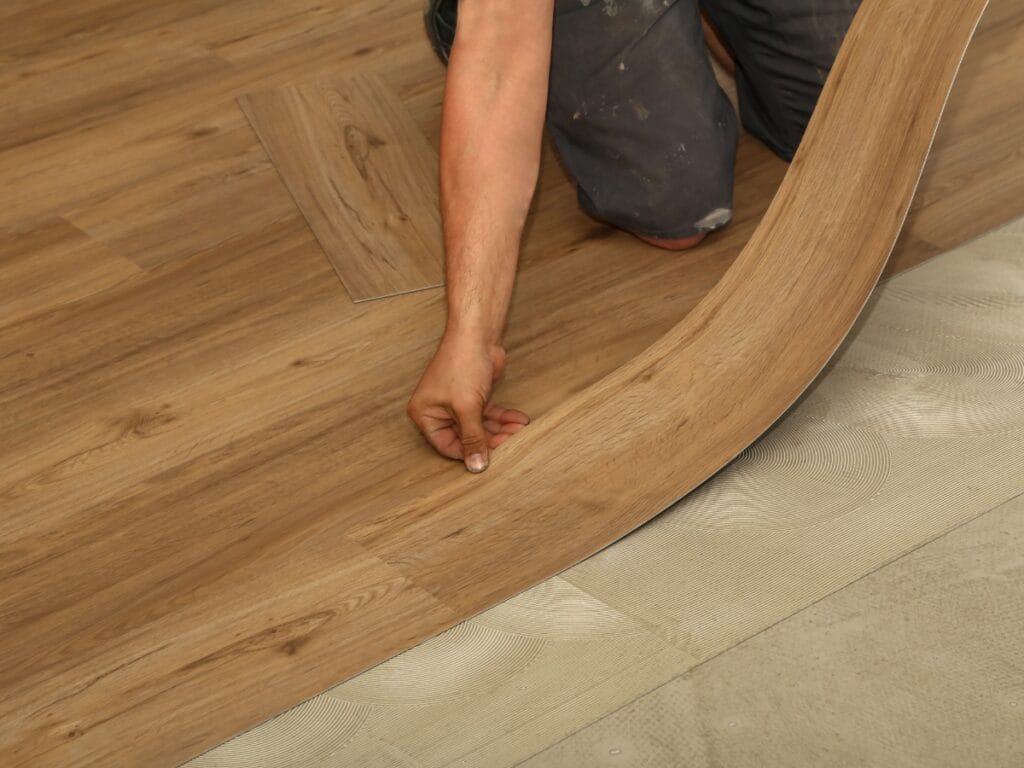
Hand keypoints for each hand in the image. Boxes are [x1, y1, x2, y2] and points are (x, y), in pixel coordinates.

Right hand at [407, 333, 529, 471]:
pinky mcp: (473, 397)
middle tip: (510, 441)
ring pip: (480, 427)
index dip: (469, 452)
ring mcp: (457, 404)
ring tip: (518, 431)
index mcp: (425, 415)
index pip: (447, 446)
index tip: (491, 457)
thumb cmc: (462, 364)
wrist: (477, 334)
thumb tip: (475, 466)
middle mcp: (438, 411)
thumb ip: (472, 438)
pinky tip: (519, 421)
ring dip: (500, 430)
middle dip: (490, 439)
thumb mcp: (467, 407)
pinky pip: (488, 415)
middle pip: (465, 437)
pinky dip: (503, 418)